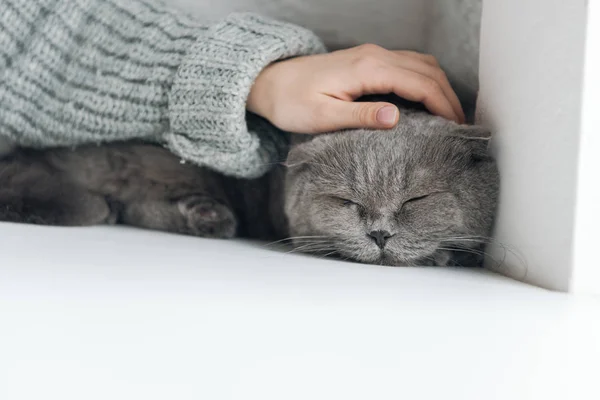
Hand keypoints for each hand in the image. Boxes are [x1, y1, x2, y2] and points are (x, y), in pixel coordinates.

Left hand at [247, 44, 464, 132]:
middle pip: (427, 70)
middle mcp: (375, 56)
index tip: (456, 128)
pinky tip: (426, 101)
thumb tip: (396, 118)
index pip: (420, 83)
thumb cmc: (292, 102)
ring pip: (420, 64)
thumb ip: (360, 116)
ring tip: (448, 115)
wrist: (271, 82)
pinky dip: (424, 81)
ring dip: (439, 86)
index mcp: (368, 69)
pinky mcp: (367, 61)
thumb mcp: (323, 116)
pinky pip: (407, 65)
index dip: (443, 105)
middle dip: (448, 96)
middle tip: (460, 125)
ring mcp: (372, 55)